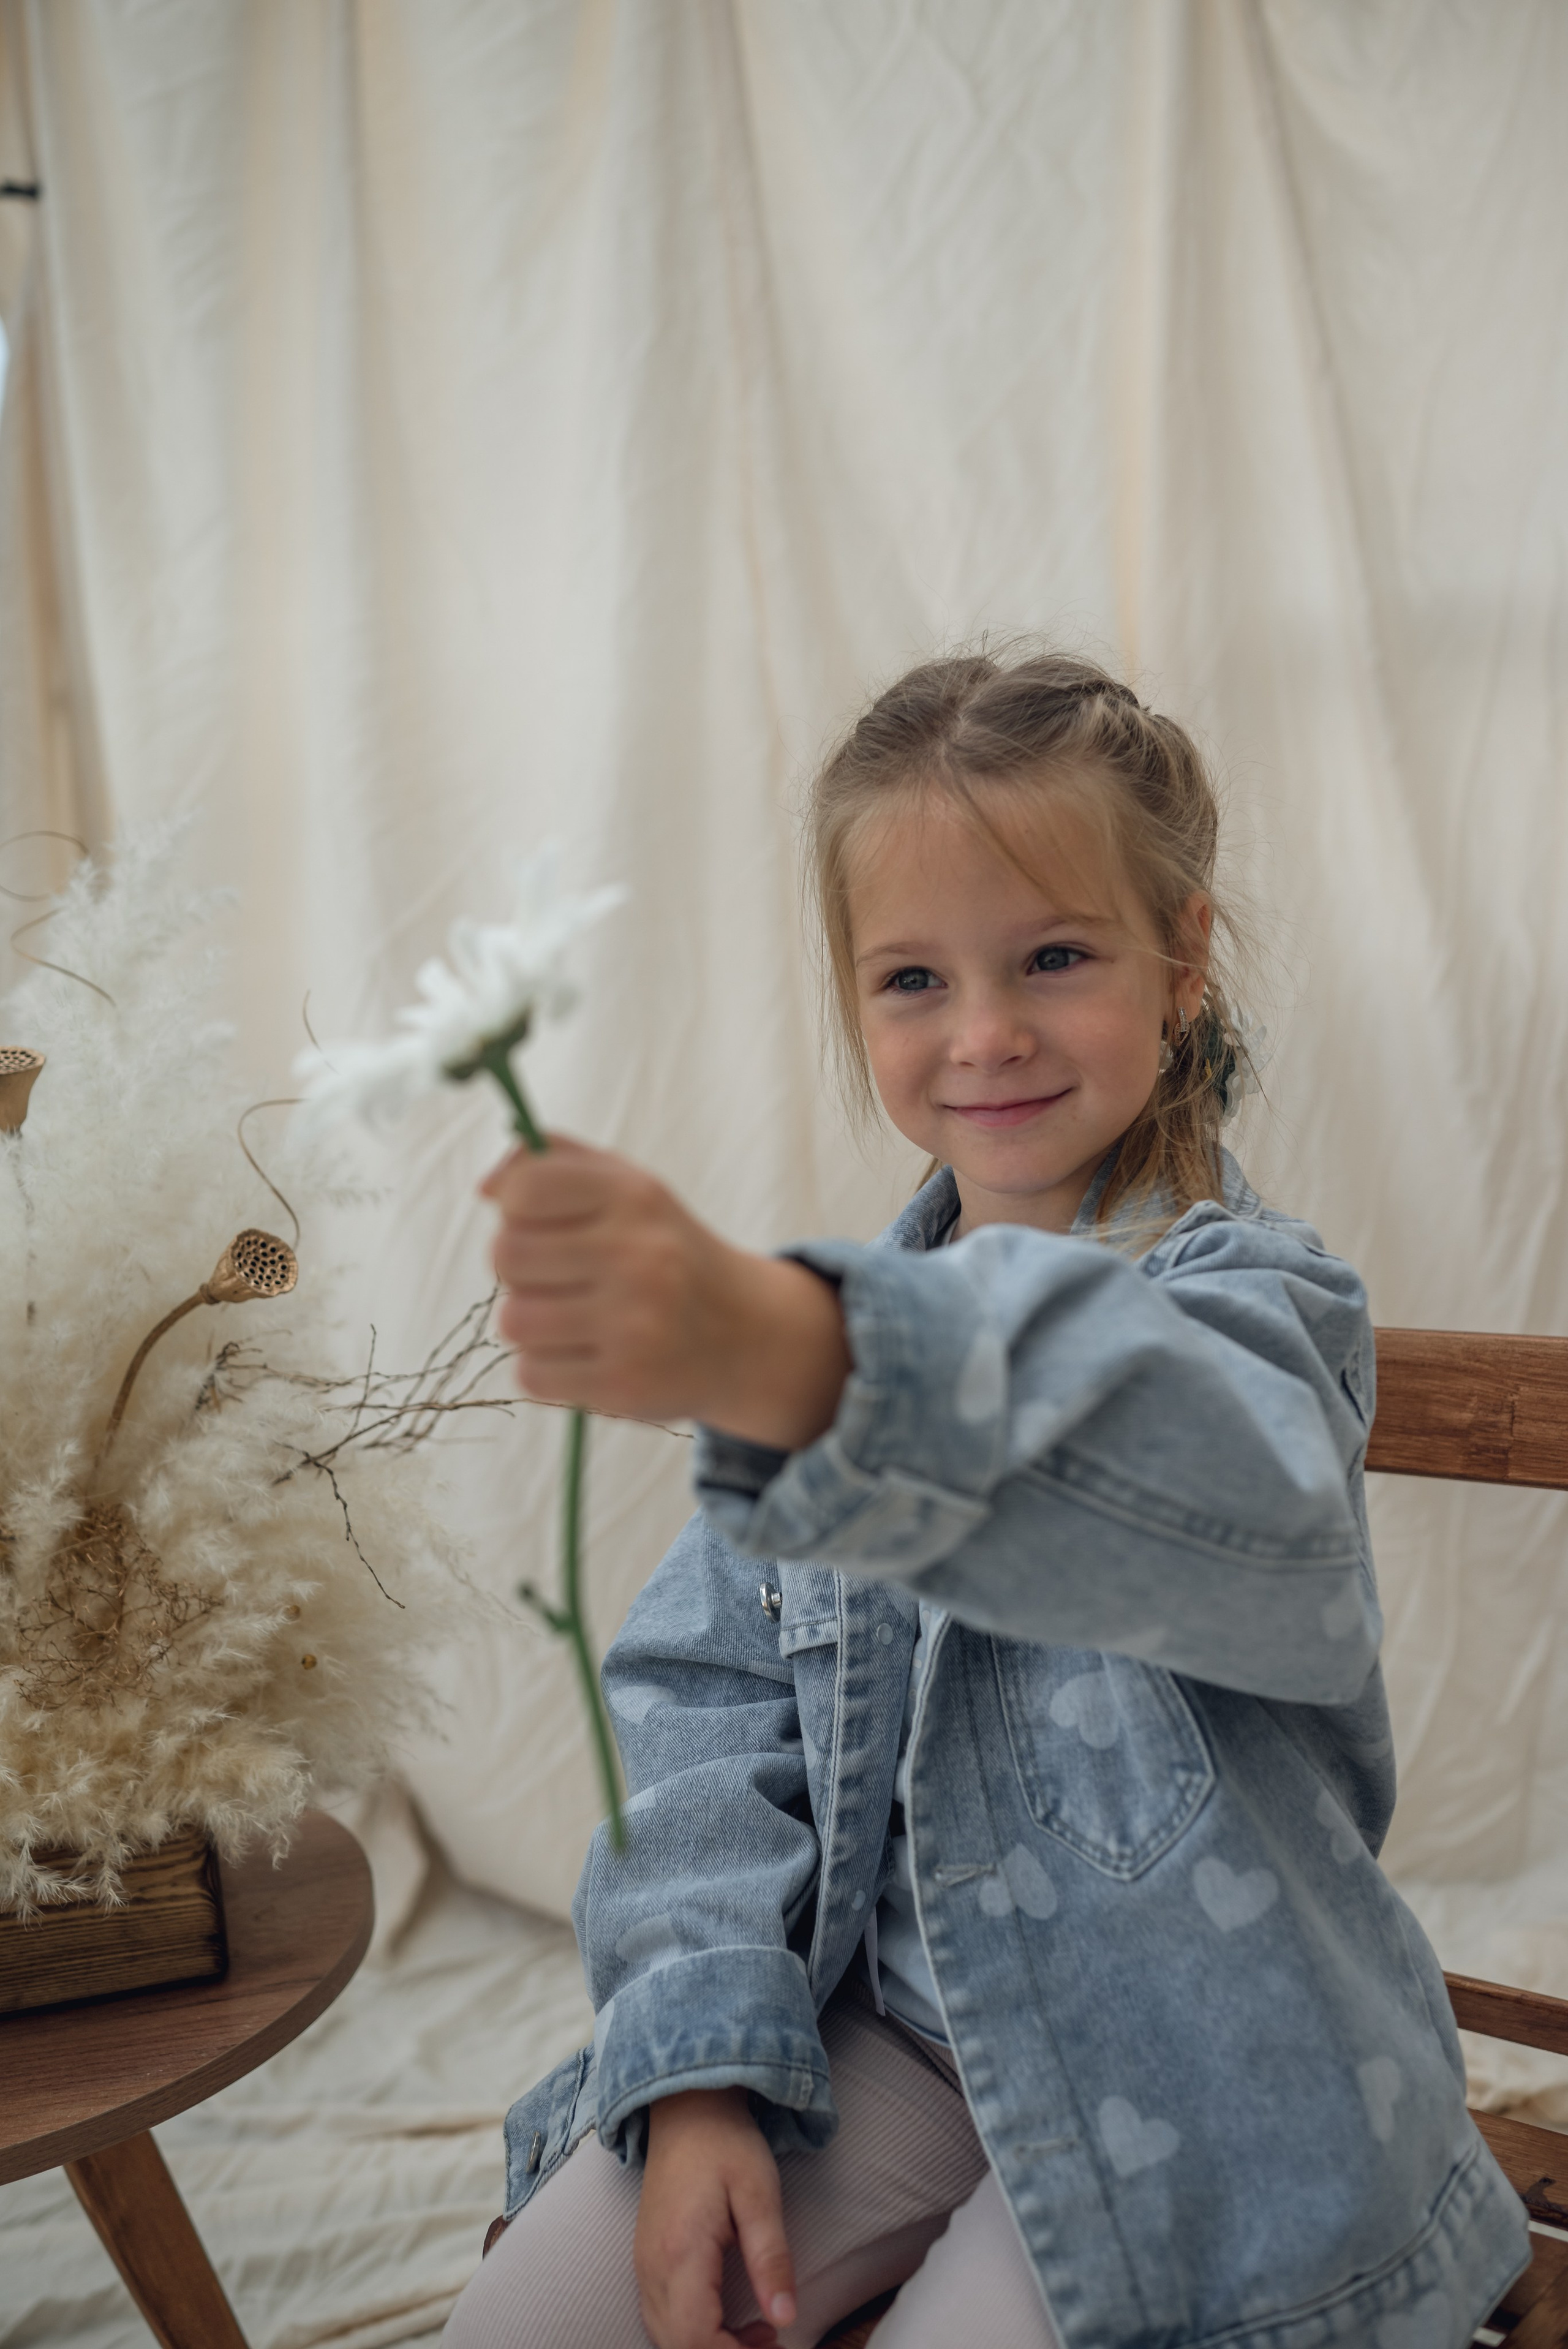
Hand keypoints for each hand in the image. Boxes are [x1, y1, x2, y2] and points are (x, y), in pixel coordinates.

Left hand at [482, 1138, 850, 1449]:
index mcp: (634, 1196)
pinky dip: (545, 1368)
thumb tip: (486, 1189)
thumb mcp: (625, 1185)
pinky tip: (584, 1355)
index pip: (524, 1192)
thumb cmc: (662, 1250)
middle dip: (519, 1271)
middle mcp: (639, 1256)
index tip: (542, 1225)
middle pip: (506, 1257)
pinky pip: (530, 1374)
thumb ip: (552, 1161)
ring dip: (530, 1323)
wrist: (744, 1335)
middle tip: (557, 1278)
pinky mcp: (624, 1385)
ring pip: (513, 1321)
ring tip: (571, 1319)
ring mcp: (635, 1325)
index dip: (515, 1211)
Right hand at [636, 2088, 796, 2348]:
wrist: (687, 2108)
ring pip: (664, 2337)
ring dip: (707, 2346)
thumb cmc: (726, 2144)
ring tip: (757, 2333)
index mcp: (680, 2253)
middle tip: (771, 2342)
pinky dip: (692, 2332)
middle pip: (675, 2346)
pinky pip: (661, 2318)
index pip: (695, 2338)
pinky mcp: (646, 2260)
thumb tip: (786, 2318)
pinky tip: (727, 2318)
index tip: (773, 2345)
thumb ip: (771, 2258)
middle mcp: (652, 2268)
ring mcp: (644, 2265)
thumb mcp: (760, 2193)